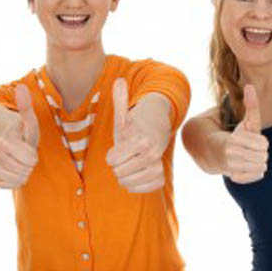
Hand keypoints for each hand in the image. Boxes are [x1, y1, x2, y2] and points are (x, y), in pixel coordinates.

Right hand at [0, 84, 39, 188]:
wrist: (4, 142)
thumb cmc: (20, 132)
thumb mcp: (28, 120)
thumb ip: (26, 106)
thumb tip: (21, 87)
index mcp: (5, 139)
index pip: (30, 158)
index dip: (33, 155)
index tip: (29, 149)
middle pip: (24, 170)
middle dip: (29, 165)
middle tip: (25, 156)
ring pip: (16, 180)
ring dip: (23, 174)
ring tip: (20, 164)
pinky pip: (6, 186)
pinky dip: (13, 181)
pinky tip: (12, 171)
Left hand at [106, 78, 168, 192]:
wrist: (155, 136)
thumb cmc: (133, 127)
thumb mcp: (124, 116)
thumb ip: (120, 101)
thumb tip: (119, 80)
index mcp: (140, 140)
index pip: (111, 160)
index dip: (112, 154)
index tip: (120, 147)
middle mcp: (151, 155)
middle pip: (118, 173)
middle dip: (118, 164)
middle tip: (126, 154)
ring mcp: (157, 168)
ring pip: (125, 183)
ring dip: (124, 175)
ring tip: (131, 162)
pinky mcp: (160, 180)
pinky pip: (137, 190)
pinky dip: (134, 184)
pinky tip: (137, 172)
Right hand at [223, 85, 268, 183]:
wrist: (214, 153)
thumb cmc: (234, 135)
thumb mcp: (245, 121)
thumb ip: (251, 105)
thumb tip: (250, 85)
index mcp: (233, 142)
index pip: (263, 144)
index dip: (260, 141)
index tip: (252, 139)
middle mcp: (231, 156)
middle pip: (263, 156)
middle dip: (260, 151)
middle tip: (251, 148)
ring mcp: (233, 169)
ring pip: (262, 167)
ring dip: (259, 161)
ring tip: (250, 156)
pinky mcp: (236, 178)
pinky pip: (259, 176)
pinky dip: (256, 171)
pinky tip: (247, 165)